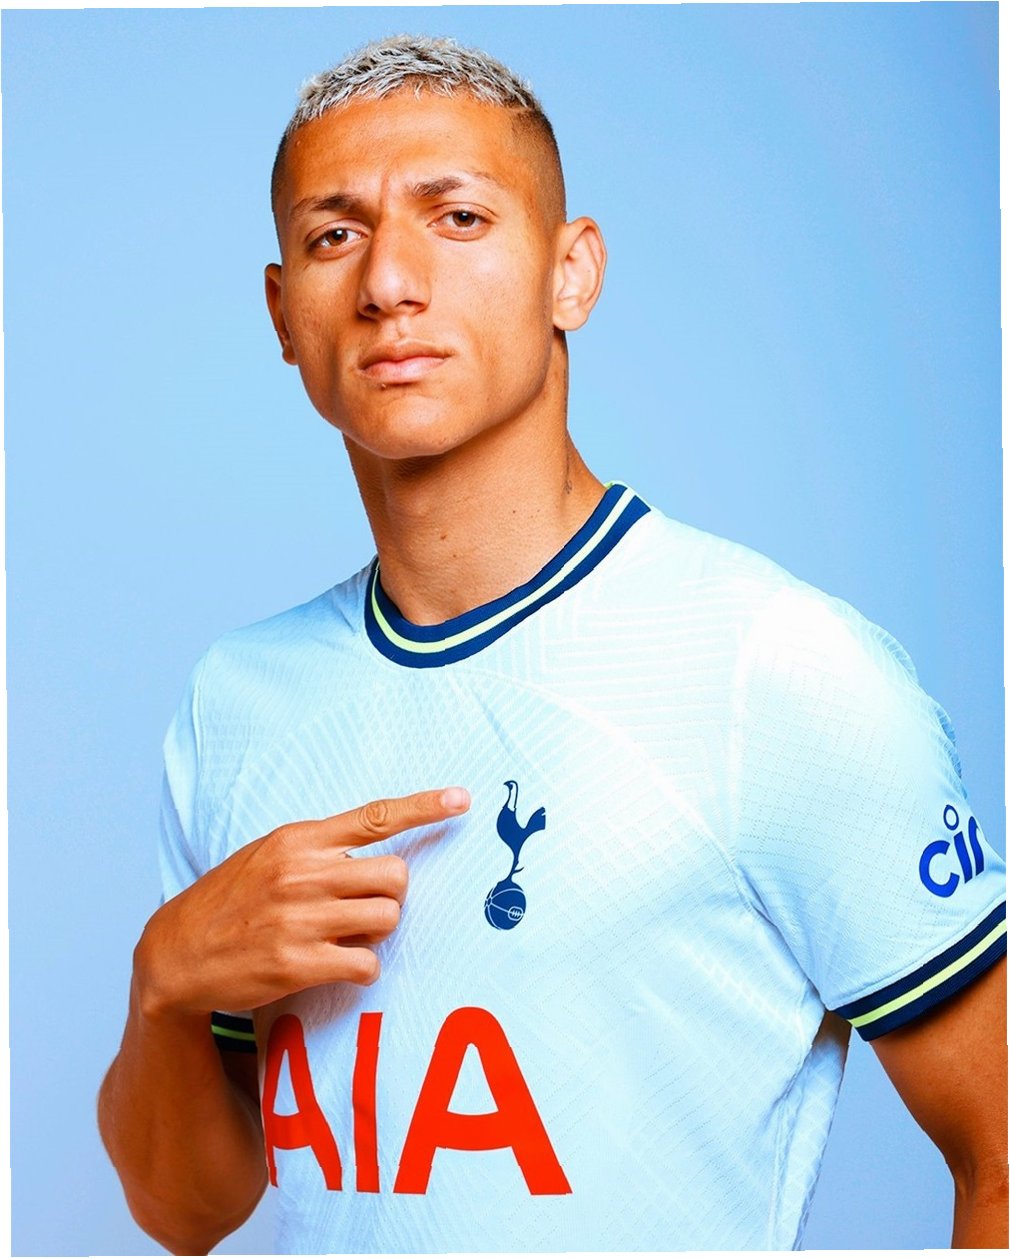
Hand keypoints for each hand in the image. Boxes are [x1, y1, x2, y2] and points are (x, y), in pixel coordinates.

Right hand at [135, 787, 470, 1020]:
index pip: (375, 817)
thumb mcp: (267, 855)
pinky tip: (339, 964)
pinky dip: (363, 967)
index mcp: (298, 839)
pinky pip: (367, 962)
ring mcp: (299, 918)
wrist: (175, 953)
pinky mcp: (297, 963)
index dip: (424, 806)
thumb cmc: (230, 901)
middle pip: (396, 877)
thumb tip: (377, 850)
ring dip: (378, 932)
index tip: (461, 798)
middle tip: (366, 908)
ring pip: (388, 919)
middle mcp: (302, 873)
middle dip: (393, 895)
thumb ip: (318, 848)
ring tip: (346, 935)